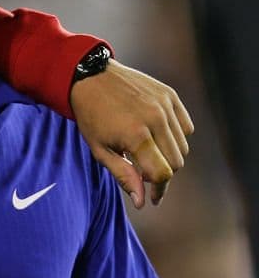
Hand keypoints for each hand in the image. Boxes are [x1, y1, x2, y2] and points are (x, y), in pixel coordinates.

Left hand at [70, 59, 192, 208]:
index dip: (158, 189)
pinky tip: (156, 134)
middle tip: (143, 171)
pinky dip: (176, 136)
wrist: (90, 76)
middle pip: (176, 162)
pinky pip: (186, 126)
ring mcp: (164, 105)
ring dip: (168, 155)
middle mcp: (155, 119)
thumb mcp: (99, 149)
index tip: (152, 197)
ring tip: (146, 150)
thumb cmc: (91, 115)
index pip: (163, 173)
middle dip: (162, 173)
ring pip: (183, 146)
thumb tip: (142, 201)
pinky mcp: (170, 95)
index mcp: (136, 135)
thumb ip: (123, 175)